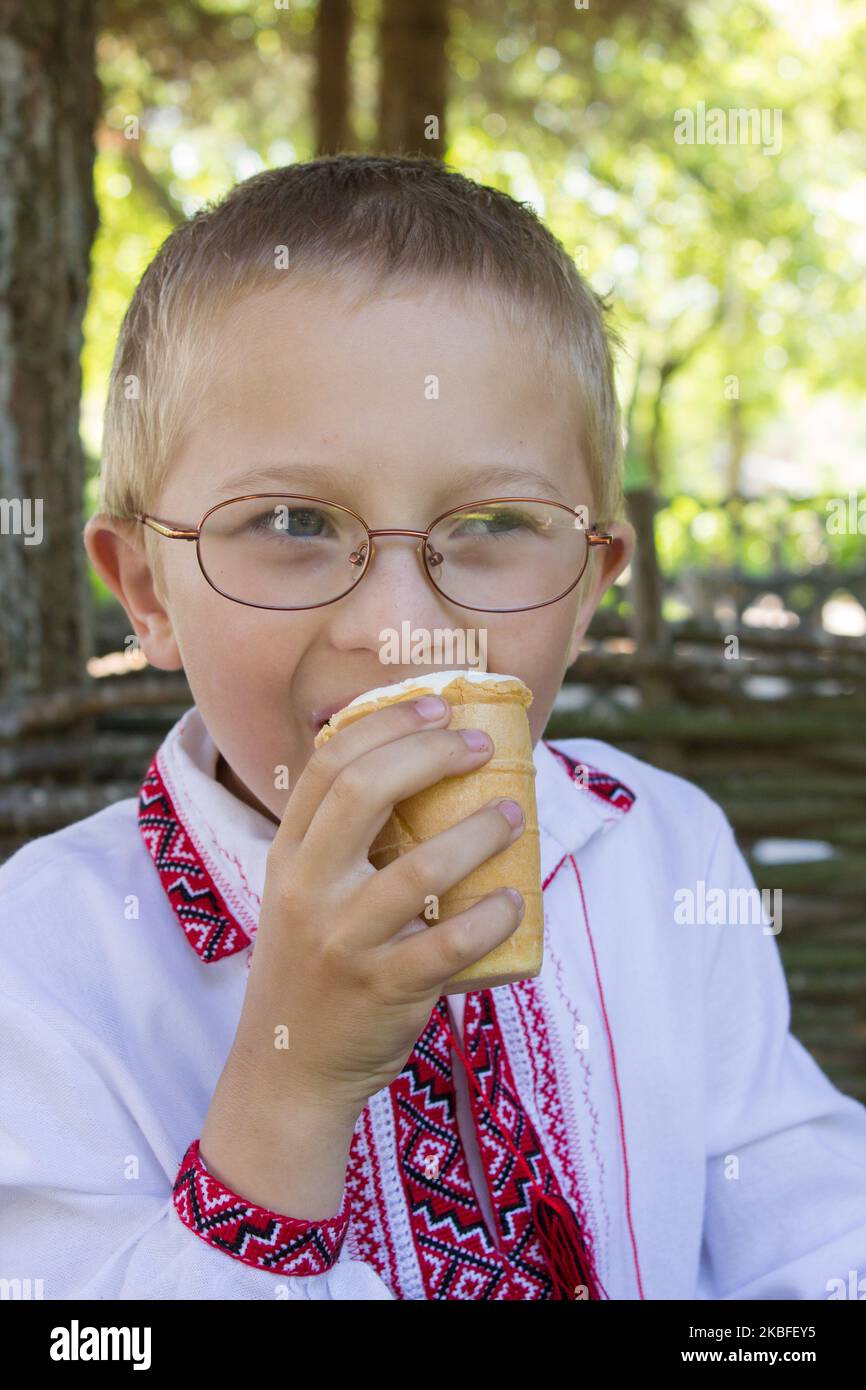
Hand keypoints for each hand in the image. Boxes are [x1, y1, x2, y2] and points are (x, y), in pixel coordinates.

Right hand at [228, 694, 524, 1119]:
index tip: (437, 708)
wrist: (289, 1071)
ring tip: (514, 815)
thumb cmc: (315, 969)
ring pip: (417, 869)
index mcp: (288, 857)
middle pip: (362, 792)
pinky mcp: (381, 990)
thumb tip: (424, 775)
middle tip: (482, 746)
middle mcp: (306, 891)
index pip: (327, 766)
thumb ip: (342, 845)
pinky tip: (515, 899)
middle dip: (430, 754)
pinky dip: (490, 918)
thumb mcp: (304, 897)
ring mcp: (342, 942)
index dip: (386, 725)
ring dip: (476, 833)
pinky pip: (447, 945)